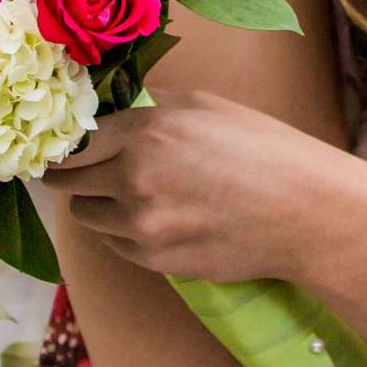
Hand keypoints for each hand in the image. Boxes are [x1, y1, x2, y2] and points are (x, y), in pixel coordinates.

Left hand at [43, 91, 341, 283]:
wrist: (304, 212)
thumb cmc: (263, 150)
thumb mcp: (205, 106)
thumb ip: (149, 107)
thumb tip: (106, 109)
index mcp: (146, 131)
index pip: (70, 141)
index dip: (62, 144)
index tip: (62, 147)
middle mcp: (134, 177)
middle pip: (66, 181)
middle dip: (71, 174)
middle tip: (85, 169)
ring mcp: (142, 224)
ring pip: (85, 215)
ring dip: (99, 204)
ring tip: (135, 194)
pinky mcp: (153, 260)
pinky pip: (114, 243)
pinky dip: (124, 231)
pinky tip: (159, 218)